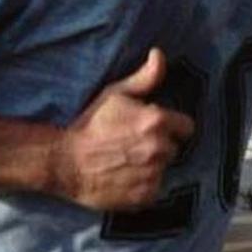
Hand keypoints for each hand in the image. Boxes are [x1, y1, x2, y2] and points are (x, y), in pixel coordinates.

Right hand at [48, 49, 194, 209]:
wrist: (65, 162)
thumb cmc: (90, 124)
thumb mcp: (116, 94)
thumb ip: (146, 77)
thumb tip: (160, 54)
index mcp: (157, 121)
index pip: (186, 127)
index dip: (173, 127)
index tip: (158, 129)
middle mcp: (160, 148)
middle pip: (174, 148)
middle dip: (160, 146)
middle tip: (135, 145)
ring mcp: (154, 174)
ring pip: (165, 169)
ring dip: (152, 167)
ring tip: (128, 162)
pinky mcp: (146, 196)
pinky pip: (155, 189)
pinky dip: (144, 186)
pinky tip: (125, 177)